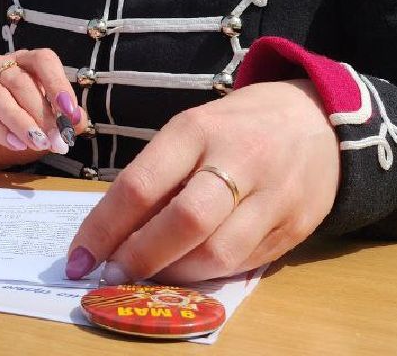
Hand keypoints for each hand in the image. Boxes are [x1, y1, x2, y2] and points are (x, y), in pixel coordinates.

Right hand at [0, 48, 86, 169]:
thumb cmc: (15, 130)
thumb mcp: (44, 128)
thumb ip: (62, 122)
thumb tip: (79, 122)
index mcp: (23, 62)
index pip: (43, 60)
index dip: (58, 84)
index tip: (70, 113)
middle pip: (21, 80)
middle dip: (42, 113)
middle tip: (56, 140)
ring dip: (21, 122)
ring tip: (37, 143)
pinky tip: (13, 144)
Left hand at [66, 79, 339, 284]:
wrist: (317, 120)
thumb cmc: (236, 127)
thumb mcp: (192, 131)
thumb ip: (158, 175)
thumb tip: (110, 232)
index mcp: (198, 129)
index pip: (141, 184)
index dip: (104, 228)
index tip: (78, 257)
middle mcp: (238, 160)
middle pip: (183, 223)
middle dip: (139, 257)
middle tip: (111, 274)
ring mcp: (273, 196)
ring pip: (217, 254)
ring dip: (173, 275)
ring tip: (148, 276)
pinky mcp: (296, 227)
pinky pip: (244, 264)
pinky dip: (208, 275)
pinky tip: (187, 271)